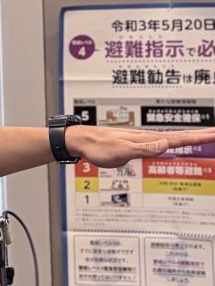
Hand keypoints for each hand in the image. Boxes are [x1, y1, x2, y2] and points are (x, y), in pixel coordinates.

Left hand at [67, 125, 208, 168]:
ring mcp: (144, 139)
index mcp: (149, 138)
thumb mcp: (122, 151)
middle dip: (201, 134)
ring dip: (191, 136)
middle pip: (181, 135)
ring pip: (173, 137)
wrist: (82, 141)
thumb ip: (145, 149)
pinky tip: (177, 141)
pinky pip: (163, 141)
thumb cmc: (99, 146)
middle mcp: (149, 137)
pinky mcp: (138, 143)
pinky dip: (175, 140)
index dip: (199, 137)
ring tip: (205, 135)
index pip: (180, 138)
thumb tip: (166, 144)